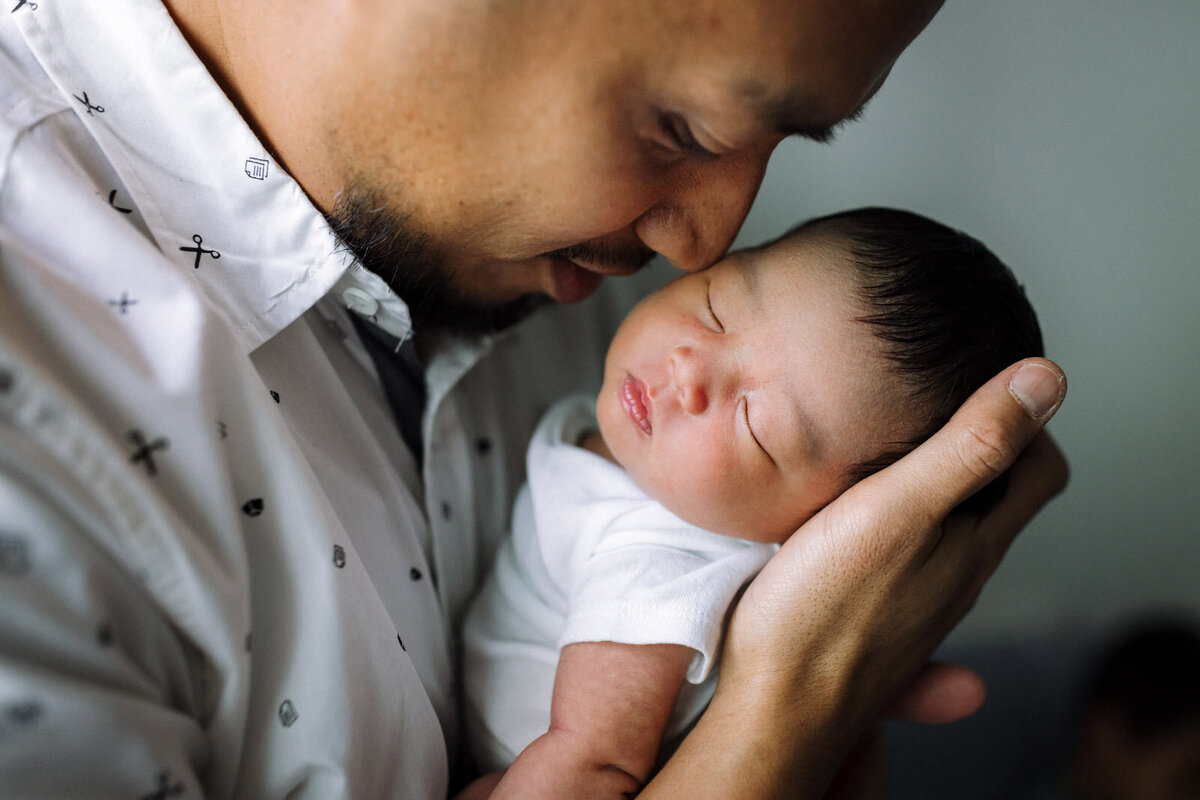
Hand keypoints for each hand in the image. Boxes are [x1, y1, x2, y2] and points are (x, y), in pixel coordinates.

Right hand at [656, 359, 1066, 797]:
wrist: (773, 702)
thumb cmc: (826, 609)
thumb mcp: (902, 507)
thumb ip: (971, 446)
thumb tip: (1044, 381)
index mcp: (975, 546)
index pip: (1040, 472)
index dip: (1027, 419)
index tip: (984, 383)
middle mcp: (955, 575)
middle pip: (993, 497)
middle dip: (975, 441)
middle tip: (930, 399)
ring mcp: (913, 598)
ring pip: (944, 526)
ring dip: (931, 480)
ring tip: (886, 442)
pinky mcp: (871, 611)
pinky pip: (902, 552)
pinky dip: (894, 516)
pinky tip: (849, 507)